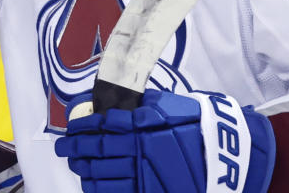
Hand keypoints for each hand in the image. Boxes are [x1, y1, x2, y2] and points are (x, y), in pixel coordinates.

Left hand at [54, 90, 274, 192]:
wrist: (226, 153)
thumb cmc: (196, 123)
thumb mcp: (168, 104)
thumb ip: (140, 105)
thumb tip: (112, 104)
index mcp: (142, 125)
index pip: (100, 125)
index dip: (81, 127)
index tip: (71, 128)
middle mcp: (139, 149)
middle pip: (97, 150)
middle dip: (75, 149)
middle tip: (62, 148)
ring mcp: (144, 174)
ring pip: (103, 173)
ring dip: (84, 169)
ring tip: (75, 165)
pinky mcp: (150, 191)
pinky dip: (99, 189)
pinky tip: (90, 184)